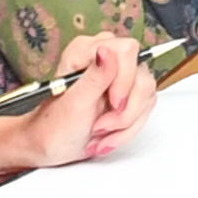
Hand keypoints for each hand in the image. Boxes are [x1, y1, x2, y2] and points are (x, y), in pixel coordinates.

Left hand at [4, 37, 156, 169]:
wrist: (52, 147)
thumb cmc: (54, 127)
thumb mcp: (75, 104)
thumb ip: (94, 77)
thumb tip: (106, 52)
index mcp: (86, 50)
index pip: (127, 50)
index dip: (124, 80)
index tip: (112, 103)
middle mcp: (105, 58)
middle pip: (140, 75)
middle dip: (125, 109)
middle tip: (101, 124)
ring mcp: (119, 75)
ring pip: (146, 93)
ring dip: (126, 122)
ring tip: (100, 132)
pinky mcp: (129, 92)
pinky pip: (146, 106)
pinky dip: (128, 127)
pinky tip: (107, 134)